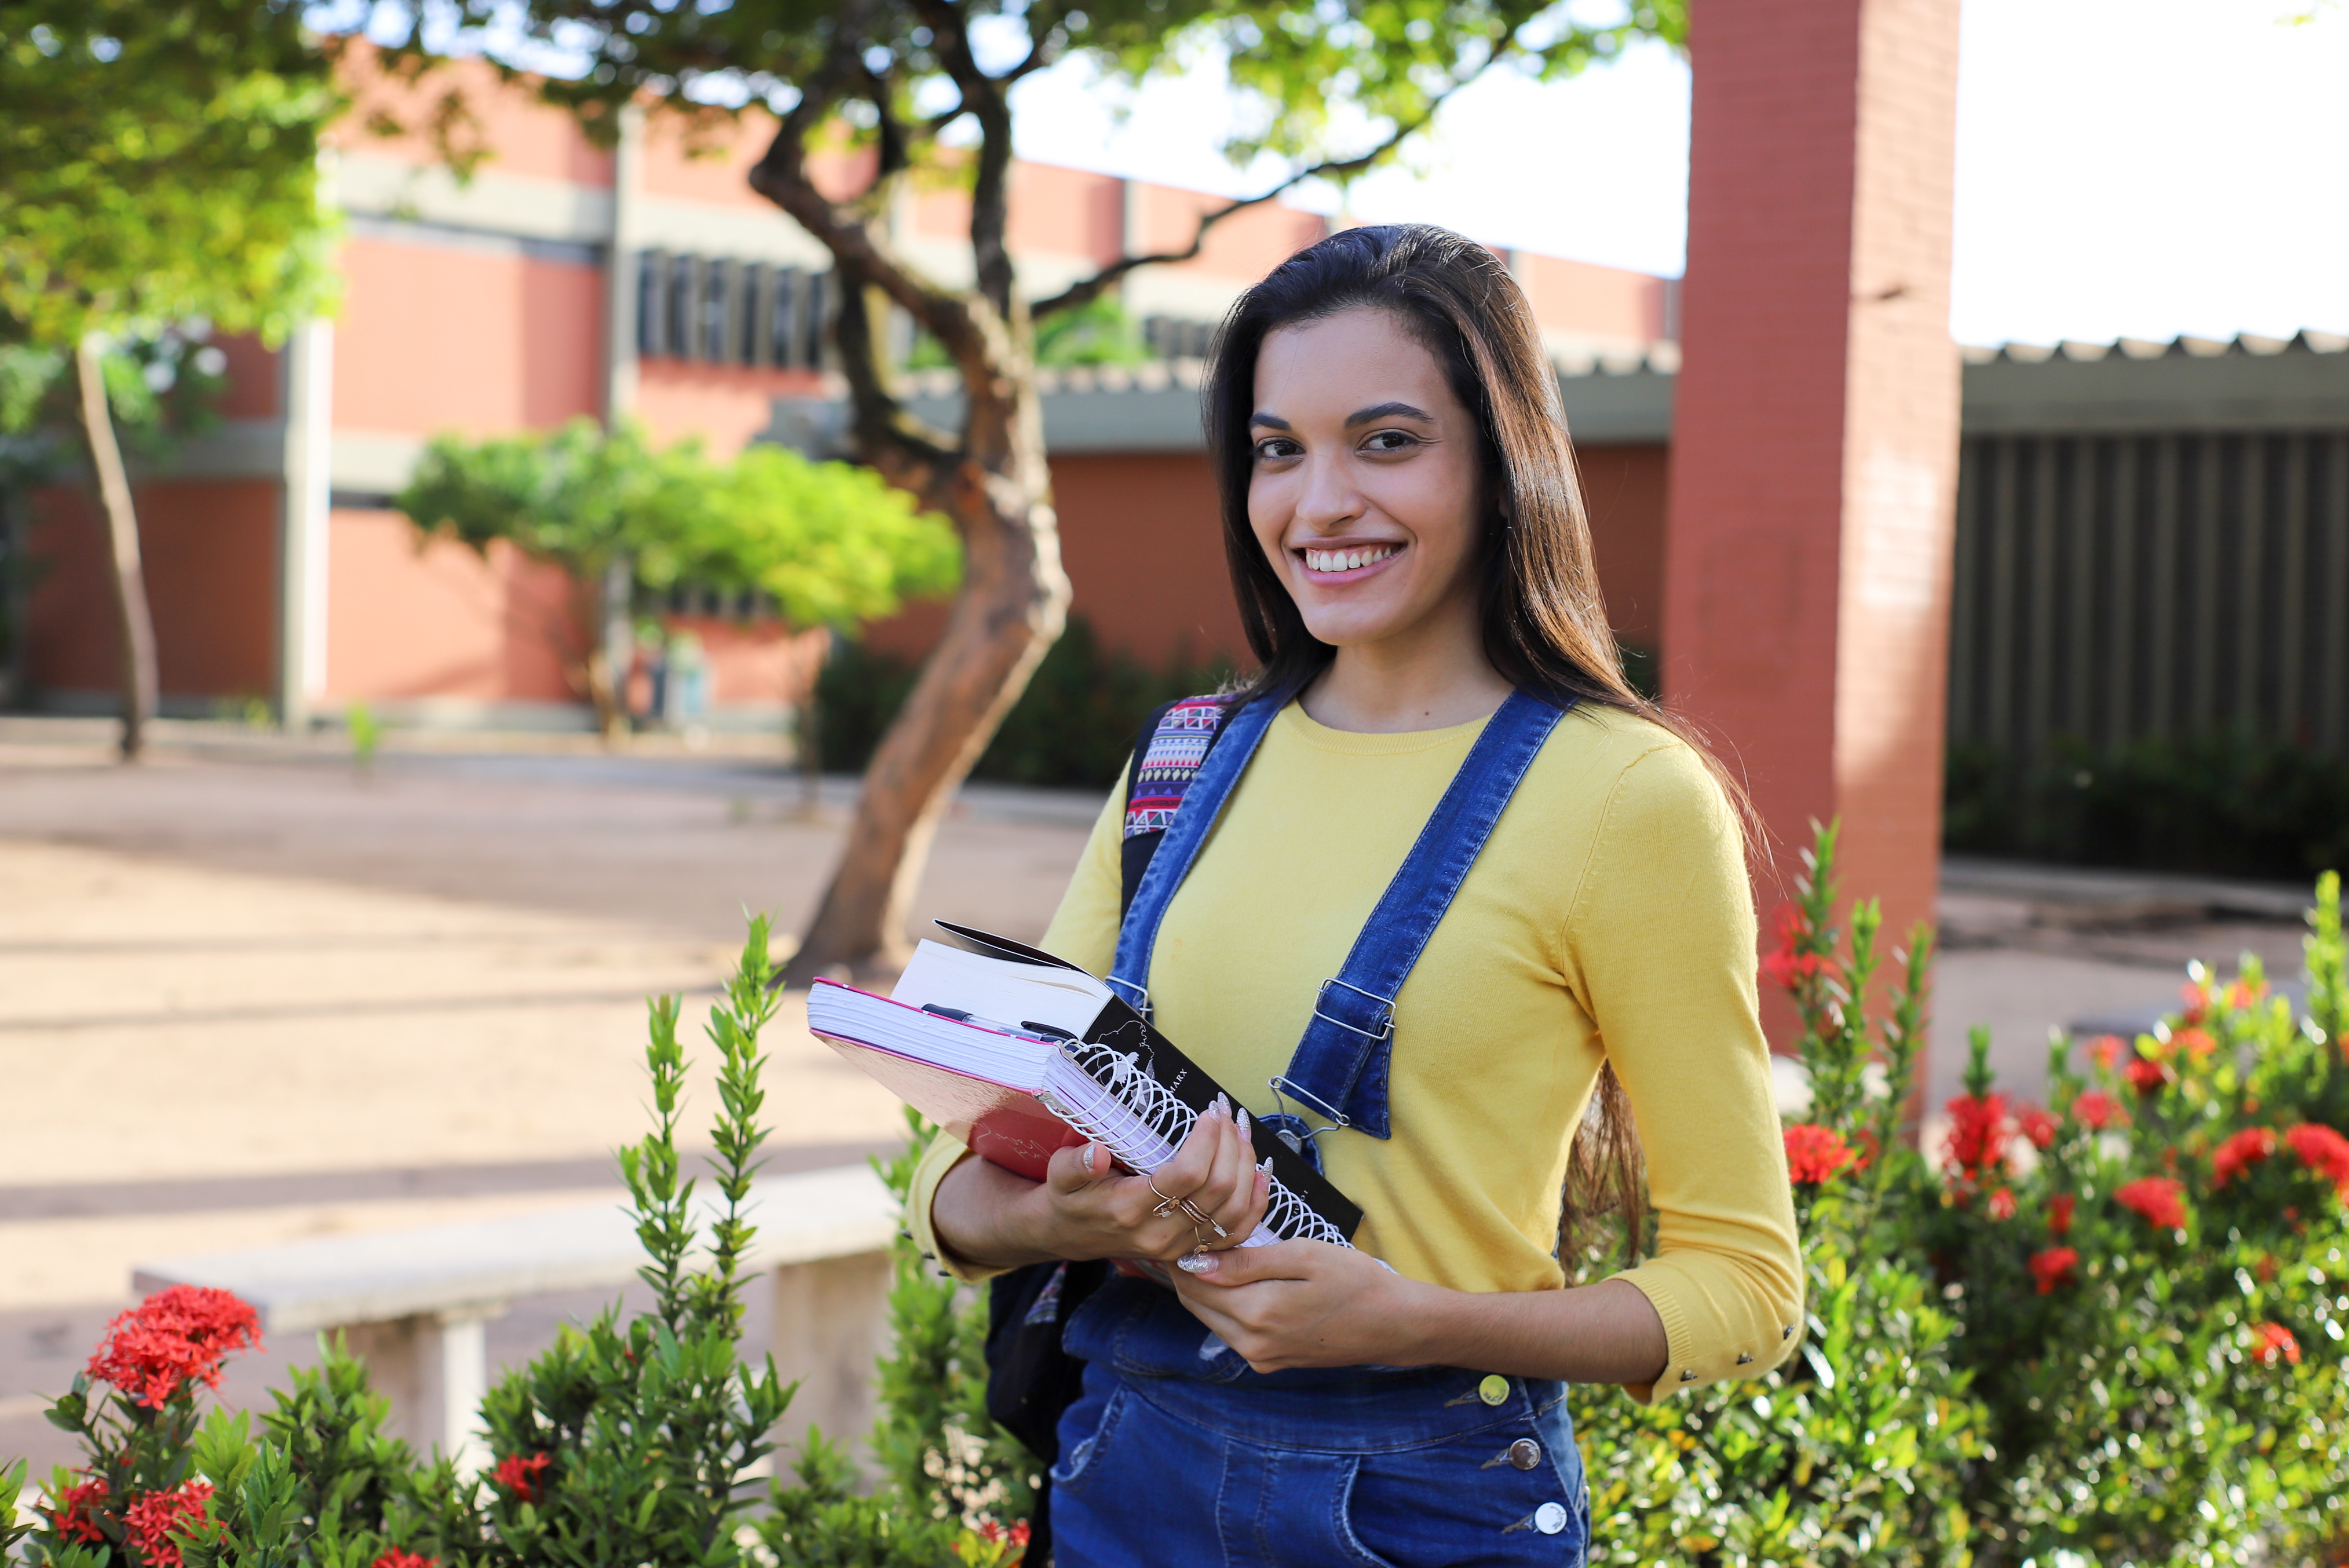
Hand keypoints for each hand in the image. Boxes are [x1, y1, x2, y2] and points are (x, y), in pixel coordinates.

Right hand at [1030, 1097, 1270, 1263]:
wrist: (1069, 1235)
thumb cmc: (1069, 1198)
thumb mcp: (1060, 1176)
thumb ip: (1075, 1164)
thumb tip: (1096, 1154)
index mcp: (1129, 1211)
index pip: (1186, 1176)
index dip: (1207, 1140)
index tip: (1208, 1112)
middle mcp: (1160, 1234)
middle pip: (1219, 1189)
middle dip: (1231, 1143)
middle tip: (1226, 1112)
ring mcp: (1180, 1247)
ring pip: (1235, 1209)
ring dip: (1246, 1164)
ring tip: (1241, 1130)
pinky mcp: (1193, 1250)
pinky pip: (1238, 1231)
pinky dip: (1257, 1200)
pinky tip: (1260, 1169)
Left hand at [1171, 1239, 1439, 1371]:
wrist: (1393, 1324)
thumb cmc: (1354, 1281)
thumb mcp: (1303, 1256)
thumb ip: (1247, 1261)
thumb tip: (1196, 1262)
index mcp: (1257, 1315)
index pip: (1193, 1284)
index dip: (1182, 1254)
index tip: (1185, 1227)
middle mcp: (1251, 1345)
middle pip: (1197, 1304)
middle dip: (1189, 1271)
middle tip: (1197, 1235)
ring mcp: (1260, 1358)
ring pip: (1212, 1318)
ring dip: (1207, 1288)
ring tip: (1217, 1252)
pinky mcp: (1270, 1362)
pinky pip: (1233, 1331)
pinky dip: (1227, 1305)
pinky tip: (1240, 1280)